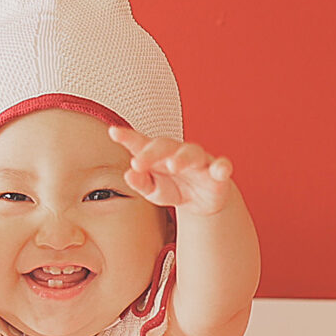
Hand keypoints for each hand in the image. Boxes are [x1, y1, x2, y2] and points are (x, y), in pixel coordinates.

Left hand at [109, 124, 235, 217]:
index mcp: (158, 155)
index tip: (114, 133)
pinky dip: (222, 167)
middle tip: (137, 163)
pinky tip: (220, 170)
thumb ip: (141, 183)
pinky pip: (222, 166)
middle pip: (165, 146)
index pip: (141, 143)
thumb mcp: (154, 191)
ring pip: (192, 153)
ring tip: (172, 165)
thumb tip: (128, 175)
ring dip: (182, 158)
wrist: (202, 202)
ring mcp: (199, 160)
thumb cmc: (173, 189)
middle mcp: (178, 152)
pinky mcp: (218, 173)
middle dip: (151, 153)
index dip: (128, 137)